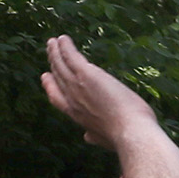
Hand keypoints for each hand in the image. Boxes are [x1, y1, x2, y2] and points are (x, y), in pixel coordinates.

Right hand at [38, 35, 160, 152]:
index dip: (51, 86)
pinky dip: (66, 47)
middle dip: (53, 63)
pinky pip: (71, 57)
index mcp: (76, 115)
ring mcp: (77, 86)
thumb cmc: (124, 137)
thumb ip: (95, 135)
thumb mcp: (105, 138)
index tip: (46, 77)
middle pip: (58, 78)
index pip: (57, 98)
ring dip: (56, 52)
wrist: (131, 133)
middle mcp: (72, 100)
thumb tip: (88, 137)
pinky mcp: (87, 75)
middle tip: (50, 51)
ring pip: (61, 65)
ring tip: (54, 41)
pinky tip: (64, 39)